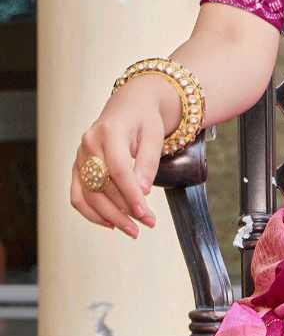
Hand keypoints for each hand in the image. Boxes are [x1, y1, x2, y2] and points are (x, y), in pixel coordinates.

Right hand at [70, 81, 166, 237]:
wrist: (129, 106)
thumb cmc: (144, 120)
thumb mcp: (154, 136)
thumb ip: (147, 163)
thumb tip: (142, 192)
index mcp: (109, 132)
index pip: (117, 169)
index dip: (130, 194)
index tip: (144, 213)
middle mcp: (89, 144)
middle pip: (102, 185)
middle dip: (125, 209)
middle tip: (148, 223)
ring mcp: (80, 156)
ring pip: (88, 194)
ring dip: (110, 216)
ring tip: (133, 230)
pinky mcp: (77, 167)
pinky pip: (77, 195)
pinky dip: (91, 213)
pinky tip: (111, 224)